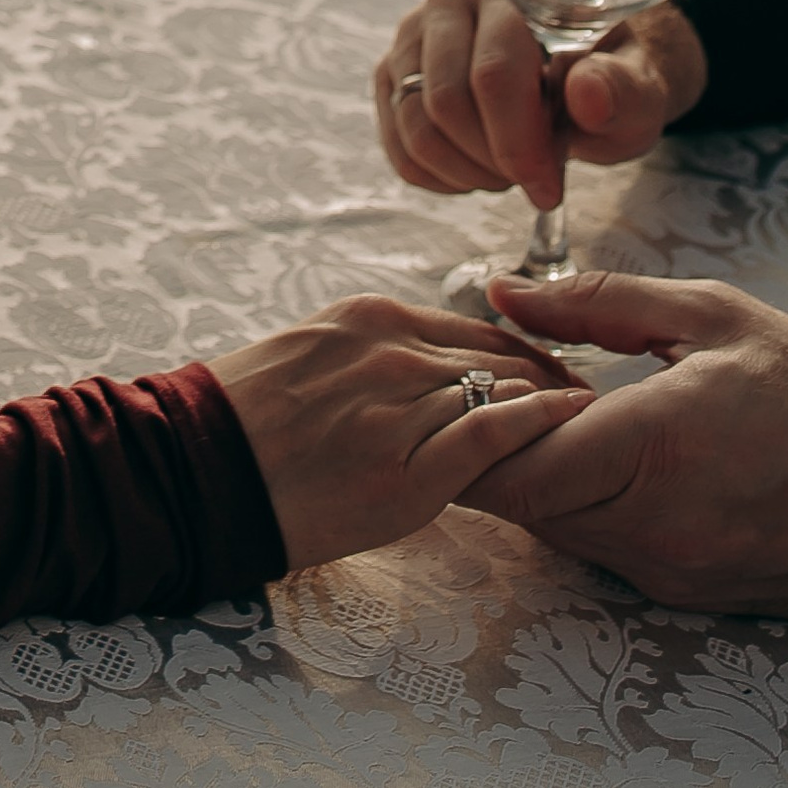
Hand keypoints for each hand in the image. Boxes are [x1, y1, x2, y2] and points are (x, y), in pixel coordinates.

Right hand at [209, 293, 590, 568]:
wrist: (199, 470)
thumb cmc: (245, 423)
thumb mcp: (310, 356)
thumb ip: (371, 355)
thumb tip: (423, 371)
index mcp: (366, 318)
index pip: (469, 328)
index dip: (519, 350)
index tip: (548, 371)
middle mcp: (388, 349)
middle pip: (495, 356)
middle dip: (545, 375)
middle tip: (584, 398)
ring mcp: (398, 405)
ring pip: (500, 387)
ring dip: (549, 399)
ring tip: (588, 416)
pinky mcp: (406, 467)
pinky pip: (491, 431)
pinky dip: (538, 420)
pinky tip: (571, 418)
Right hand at [374, 0, 707, 212]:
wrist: (582, 64)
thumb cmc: (611, 73)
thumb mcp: (639, 86)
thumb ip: (623, 89)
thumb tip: (587, 95)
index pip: (494, 71)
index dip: (518, 142)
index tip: (548, 187)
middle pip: (446, 100)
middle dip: (492, 161)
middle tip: (535, 179)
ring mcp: (413, 31)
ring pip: (414, 122)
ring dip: (464, 171)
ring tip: (509, 172)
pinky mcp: (393, 70)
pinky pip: (397, 142)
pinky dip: (436, 176)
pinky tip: (478, 171)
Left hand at [460, 273, 787, 610]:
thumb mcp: (709, 316)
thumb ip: (594, 303)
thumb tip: (503, 294)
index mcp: (656, 449)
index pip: (514, 467)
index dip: (476, 430)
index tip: (475, 386)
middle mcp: (657, 528)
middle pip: (522, 506)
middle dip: (495, 453)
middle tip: (497, 397)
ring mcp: (673, 573)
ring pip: (557, 532)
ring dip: (537, 482)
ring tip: (552, 421)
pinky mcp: (688, 595)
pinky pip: (603, 551)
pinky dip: (582, 508)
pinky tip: (601, 462)